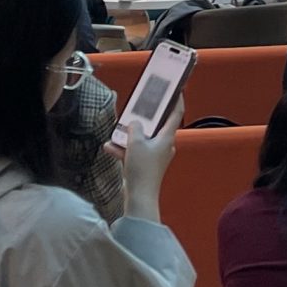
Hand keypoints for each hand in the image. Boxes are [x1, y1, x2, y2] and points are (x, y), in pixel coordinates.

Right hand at [120, 96, 180, 214]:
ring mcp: (156, 155)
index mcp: (167, 137)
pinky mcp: (146, 165)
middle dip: (145, 117)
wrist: (140, 197)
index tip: (176, 88)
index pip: (176, 113)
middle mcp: (164, 145)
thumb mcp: (135, 144)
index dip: (176, 99)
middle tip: (138, 106)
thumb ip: (135, 128)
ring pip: (143, 139)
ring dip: (129, 135)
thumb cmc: (142, 170)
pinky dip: (124, 148)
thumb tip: (135, 123)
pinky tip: (110, 146)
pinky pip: (135, 151)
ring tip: (116, 131)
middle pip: (157, 125)